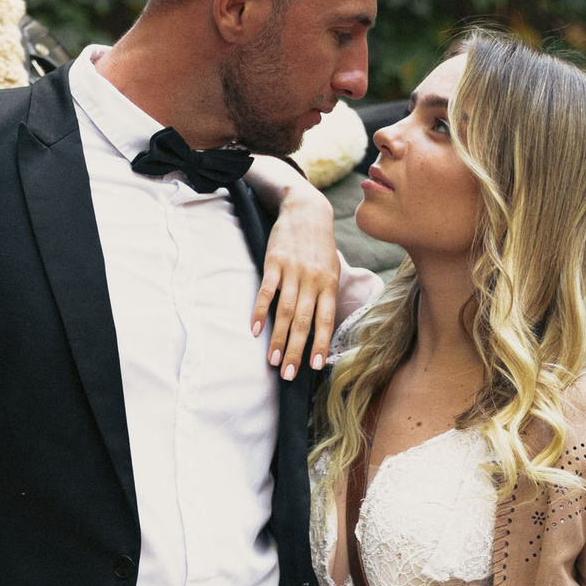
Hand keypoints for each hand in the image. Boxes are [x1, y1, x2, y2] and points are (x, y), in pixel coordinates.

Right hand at [251, 180, 339, 378]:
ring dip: (278, 338)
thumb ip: (325, 295)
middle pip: (303, 321)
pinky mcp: (275, 262)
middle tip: (288, 374)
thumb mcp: (330, 268)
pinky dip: (259, 311)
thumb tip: (321, 327)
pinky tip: (254, 330)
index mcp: (329, 284)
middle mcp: (312, 280)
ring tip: (273, 360)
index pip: (325, 320)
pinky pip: (266, 291)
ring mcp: (293, 271)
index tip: (314, 366)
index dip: (319, 344)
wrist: (306, 211)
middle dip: (296, 350)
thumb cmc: (319, 246)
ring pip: (284, 311)